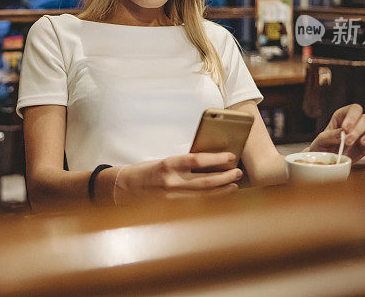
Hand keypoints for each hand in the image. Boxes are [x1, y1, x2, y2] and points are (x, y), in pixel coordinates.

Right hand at [113, 152, 242, 204]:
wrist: (126, 187)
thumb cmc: (147, 171)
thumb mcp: (166, 161)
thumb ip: (185, 163)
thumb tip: (211, 162)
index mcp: (169, 164)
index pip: (198, 160)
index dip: (217, 159)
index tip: (230, 156)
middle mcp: (171, 181)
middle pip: (206, 181)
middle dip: (225, 177)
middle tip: (237, 172)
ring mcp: (173, 197)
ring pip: (204, 195)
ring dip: (222, 190)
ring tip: (234, 185)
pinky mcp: (173, 207)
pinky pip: (197, 203)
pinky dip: (210, 199)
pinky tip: (220, 195)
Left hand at [309, 104, 364, 161]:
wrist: (326, 163)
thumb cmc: (322, 148)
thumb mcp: (321, 141)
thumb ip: (331, 136)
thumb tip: (343, 133)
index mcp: (343, 117)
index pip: (354, 109)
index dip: (352, 117)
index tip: (345, 129)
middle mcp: (356, 123)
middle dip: (358, 130)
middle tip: (348, 142)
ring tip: (364, 143)